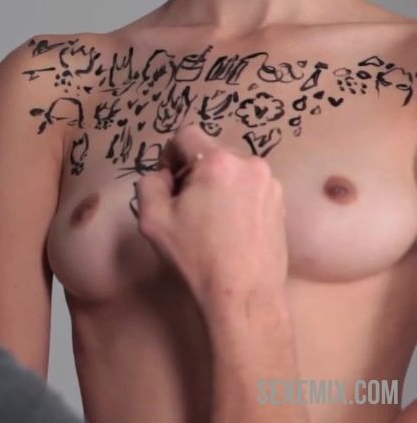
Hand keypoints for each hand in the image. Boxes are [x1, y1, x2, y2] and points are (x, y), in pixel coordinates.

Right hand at [135, 126, 288, 312]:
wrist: (243, 295)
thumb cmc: (196, 257)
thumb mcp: (152, 219)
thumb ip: (149, 183)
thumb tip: (164, 175)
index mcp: (218, 162)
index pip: (185, 135)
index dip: (169, 156)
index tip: (169, 185)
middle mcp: (250, 164)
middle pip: (211, 153)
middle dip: (194, 173)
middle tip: (186, 208)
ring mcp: (270, 184)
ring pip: (231, 171)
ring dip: (217, 186)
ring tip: (210, 222)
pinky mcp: (281, 204)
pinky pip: (249, 189)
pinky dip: (236, 200)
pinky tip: (229, 230)